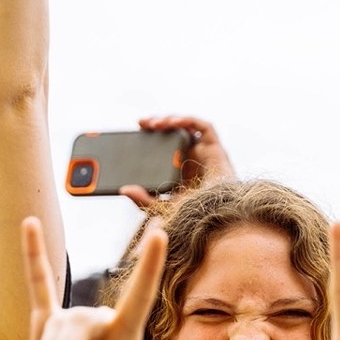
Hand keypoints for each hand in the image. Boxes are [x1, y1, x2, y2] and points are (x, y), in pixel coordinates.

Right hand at [23, 216, 166, 339]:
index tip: (159, 235)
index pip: (139, 299)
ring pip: (52, 327)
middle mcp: (101, 325)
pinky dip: (33, 256)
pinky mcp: (46, 321)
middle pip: (75, 325)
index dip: (148, 268)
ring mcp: (73, 320)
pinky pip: (38, 285)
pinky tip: (28, 223)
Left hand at [119, 115, 234, 209]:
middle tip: (141, 123)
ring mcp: (205, 152)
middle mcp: (193, 157)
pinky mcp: (216, 149)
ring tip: (154, 124)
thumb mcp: (162, 207)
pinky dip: (187, 120)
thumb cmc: (194, 215)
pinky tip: (172, 123)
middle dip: (158, 123)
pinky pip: (203, 126)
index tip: (137, 131)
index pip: (165, 144)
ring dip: (170, 120)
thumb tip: (123, 190)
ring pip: (187, 127)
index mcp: (181, 168)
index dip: (152, 134)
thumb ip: (143, 199)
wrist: (215, 219)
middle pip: (174, 132)